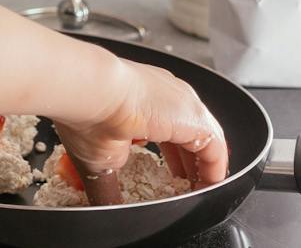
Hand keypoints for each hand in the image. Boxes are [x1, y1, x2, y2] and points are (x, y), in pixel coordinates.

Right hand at [55, 57, 228, 200]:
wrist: (89, 91)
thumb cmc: (85, 114)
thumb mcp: (98, 160)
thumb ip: (108, 185)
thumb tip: (106, 208)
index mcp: (141, 98)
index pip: (165, 128)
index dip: (171, 156)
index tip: (170, 176)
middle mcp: (165, 95)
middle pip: (187, 133)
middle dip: (187, 162)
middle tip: (184, 185)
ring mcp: (181, 102)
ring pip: (203, 139)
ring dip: (201, 167)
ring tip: (197, 190)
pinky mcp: (195, 115)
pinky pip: (215, 148)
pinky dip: (213, 170)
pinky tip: (206, 186)